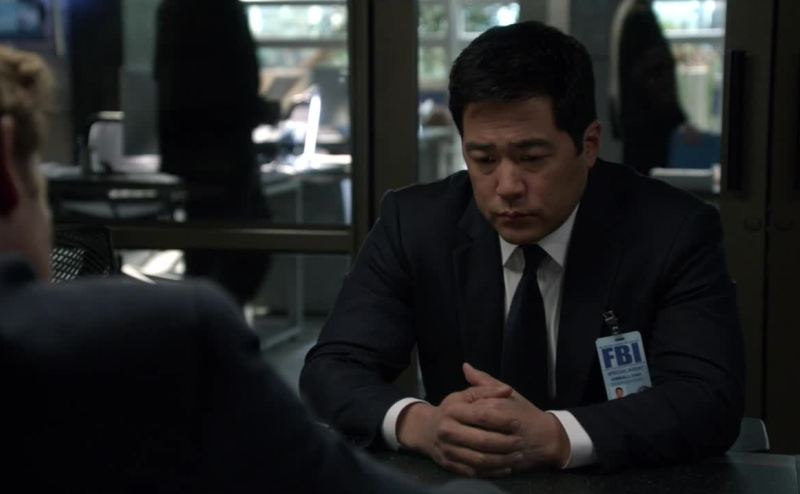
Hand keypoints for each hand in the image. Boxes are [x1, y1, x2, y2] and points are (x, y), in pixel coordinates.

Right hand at [396, 378, 521, 476]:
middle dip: (505, 443)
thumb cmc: (451, 410)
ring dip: (502, 460)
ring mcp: (448, 450)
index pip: (481, 416)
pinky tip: (506, 467)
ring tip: (518, 456)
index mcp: (453, 410)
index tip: (518, 423)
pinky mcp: (450, 465)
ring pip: (480, 460)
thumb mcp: (465, 395)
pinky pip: (474, 472)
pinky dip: (492, 472)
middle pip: (482, 441)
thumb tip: (508, 390)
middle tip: (520, 442)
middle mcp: (448, 431)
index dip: (502, 420)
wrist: (426, 430)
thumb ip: (486, 389)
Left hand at [462, 363, 570, 470]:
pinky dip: (473, 464)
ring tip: (458, 444)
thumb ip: (484, 381)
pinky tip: (468, 458)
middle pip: (468, 431)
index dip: (458, 412)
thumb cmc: (525, 412)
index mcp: (497, 407)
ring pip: (473, 450)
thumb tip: (465, 366)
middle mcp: (498, 427)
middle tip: (451, 431)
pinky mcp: (504, 463)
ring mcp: (501, 447)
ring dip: (463, 449)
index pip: (468, 409)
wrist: (548, 437)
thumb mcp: (507, 392)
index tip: (452, 413)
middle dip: (458, 432)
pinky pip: (482, 466)